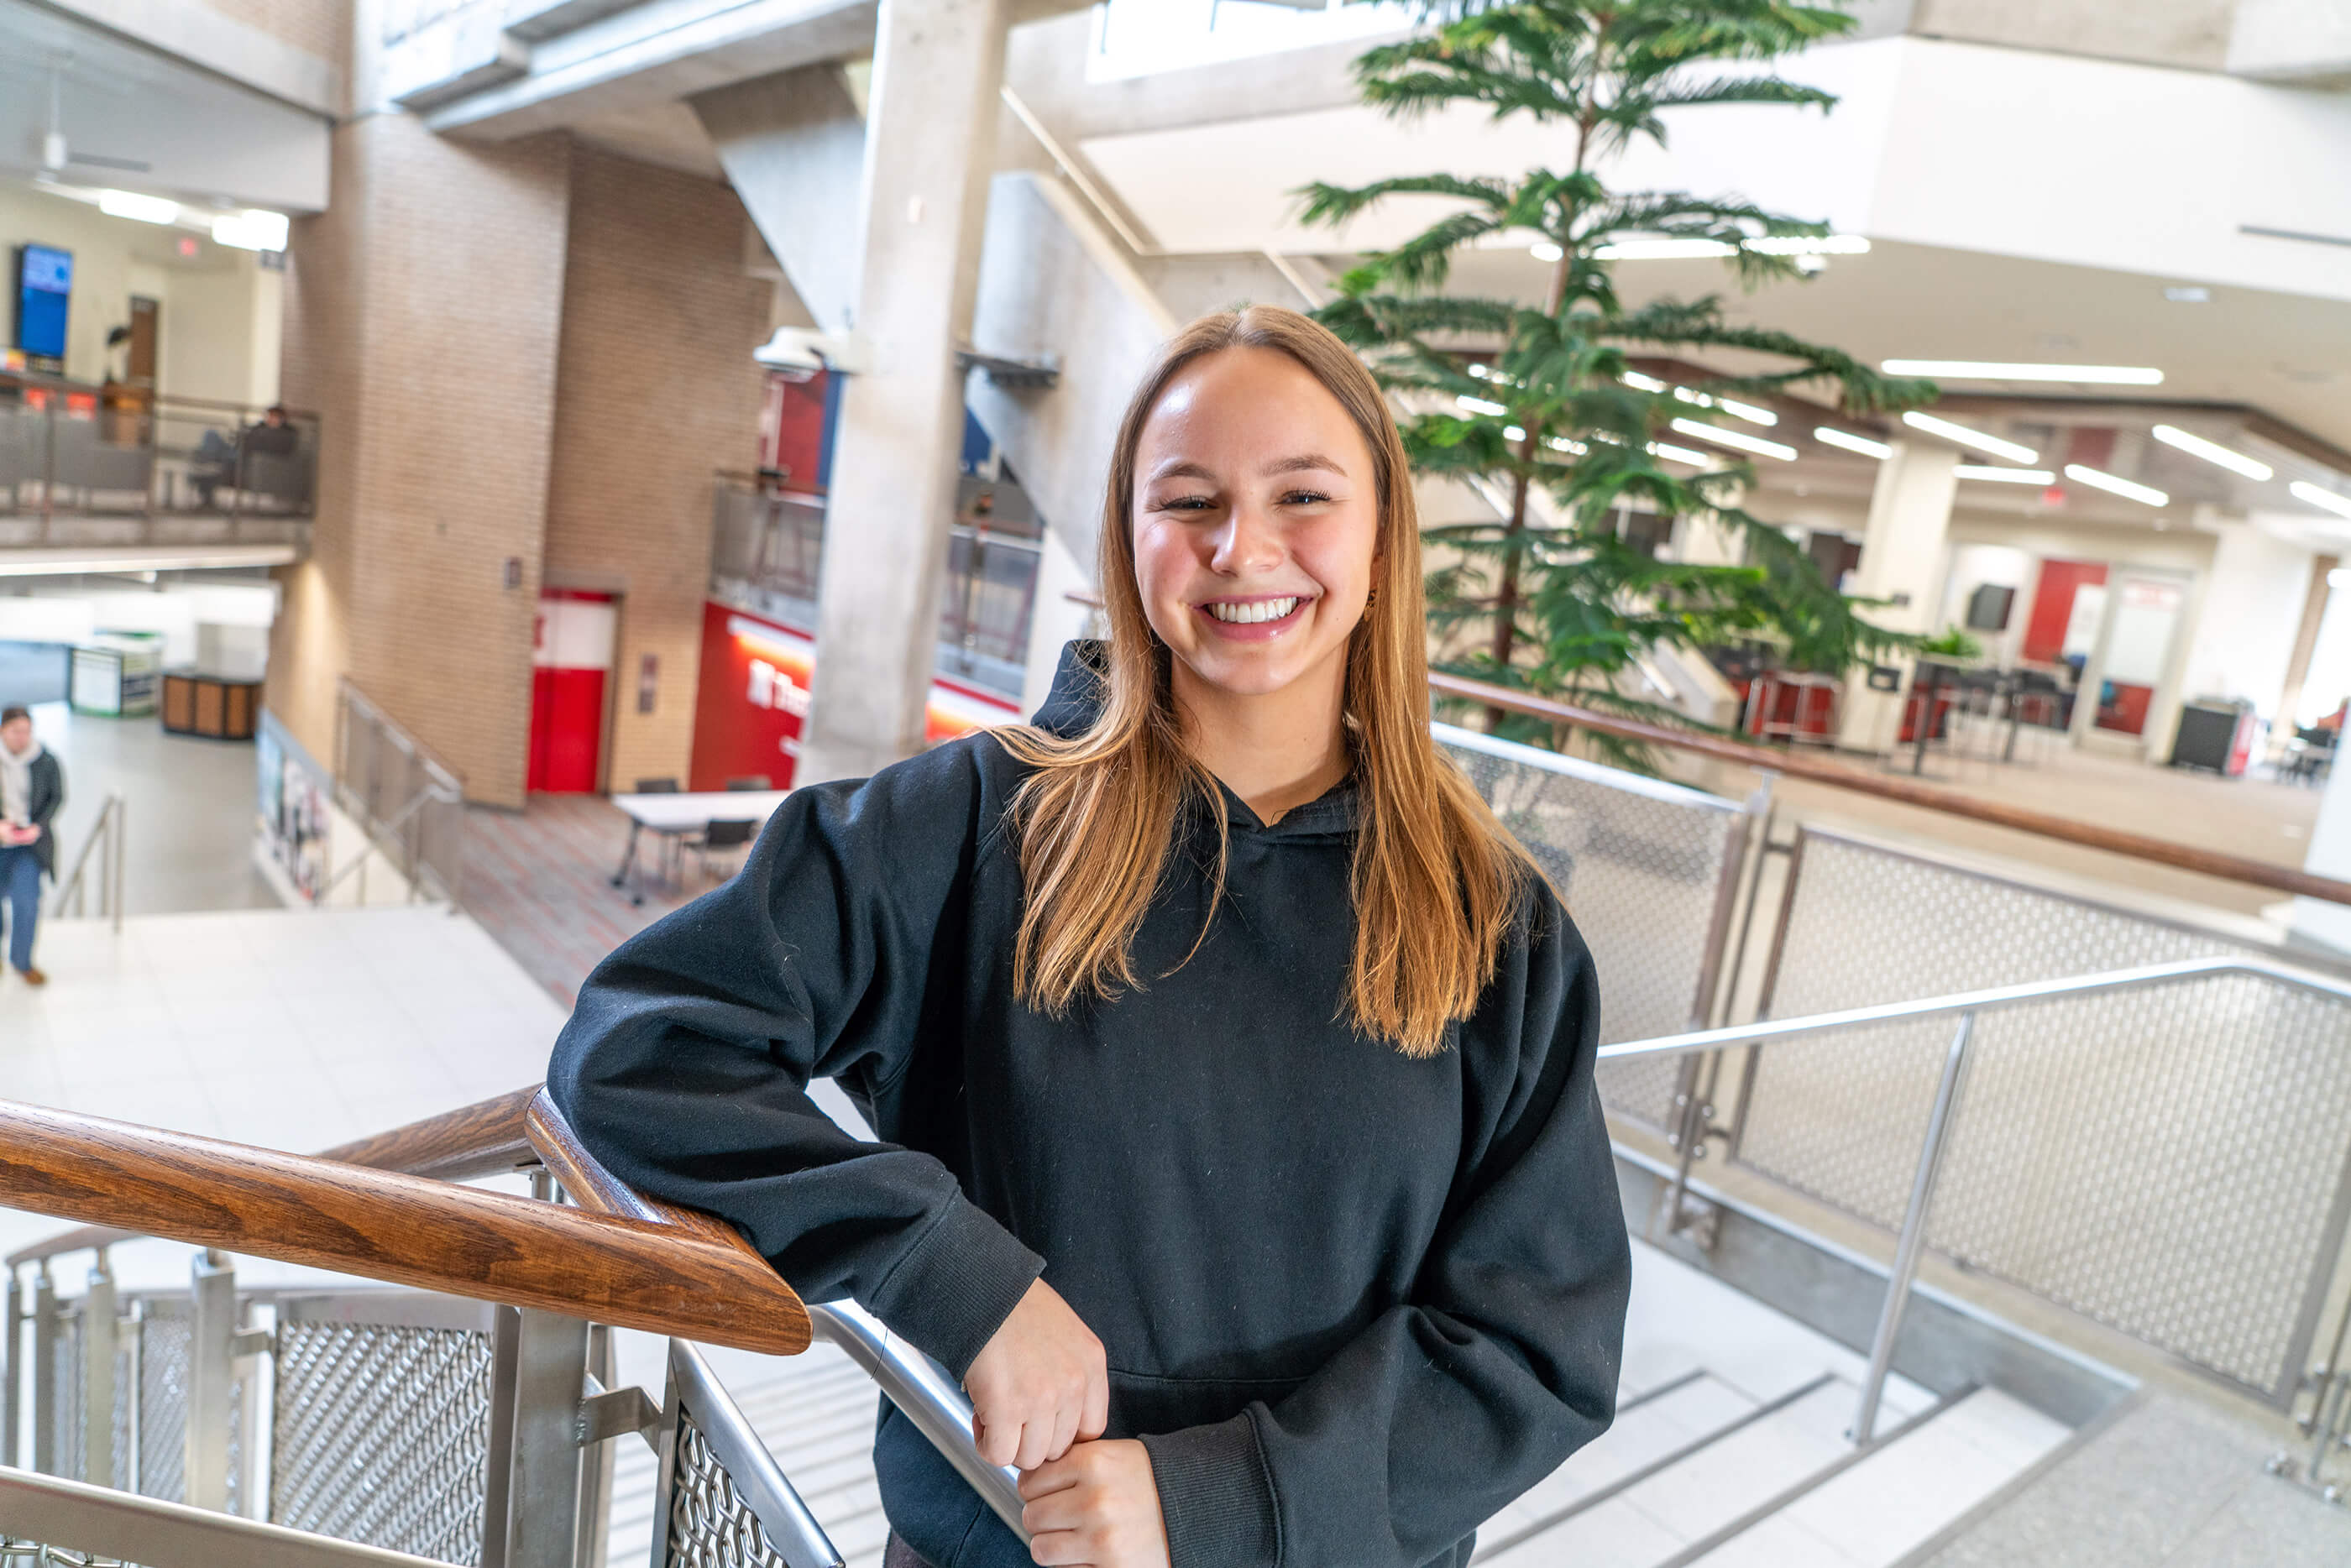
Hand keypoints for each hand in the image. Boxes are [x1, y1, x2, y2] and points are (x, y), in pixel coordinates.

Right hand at [965, 1278, 1107, 1469]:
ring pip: (1029, 1457)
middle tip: (1011, 1415)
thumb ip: (1071, 1373)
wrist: (981, 1288)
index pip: (1090, 1430)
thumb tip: (1057, 1422)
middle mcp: (1073, 1384)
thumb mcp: (1065, 1333)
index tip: (1042, 1425)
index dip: (1061, 1433)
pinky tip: (981, 1418)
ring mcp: (1042, 1398)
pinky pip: (999, 1454)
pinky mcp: (1007, 1407)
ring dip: (1008, 1444)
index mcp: (1091, 1364)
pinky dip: (986, 1444)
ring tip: (994, 1414)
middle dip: (1031, 1439)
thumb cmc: (1015, 1306)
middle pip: (1058, 1448)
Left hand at [1019, 1439, 1168, 1567]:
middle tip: (1064, 1515)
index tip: (1049, 1492)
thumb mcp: (1112, 1454)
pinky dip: (1071, 1563)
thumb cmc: (1148, 1480)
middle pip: (1032, 1515)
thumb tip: (1027, 1478)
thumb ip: (1071, 1460)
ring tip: (1074, 1535)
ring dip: (1053, 1544)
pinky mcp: (1109, 1567)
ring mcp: (1102, 1537)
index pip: (1030, 1481)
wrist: (1195, 1507)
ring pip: (1041, 1548)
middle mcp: (1095, 1499)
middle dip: (1043, 1517)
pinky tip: (1091, 1549)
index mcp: (1093, 1462)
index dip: (1037, 1488)